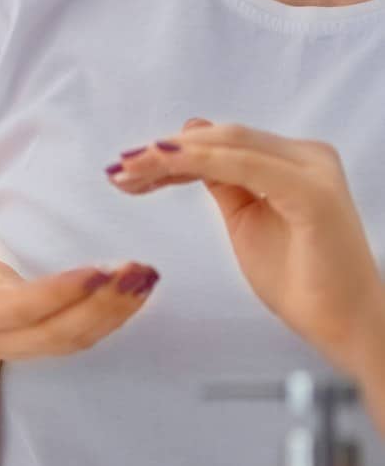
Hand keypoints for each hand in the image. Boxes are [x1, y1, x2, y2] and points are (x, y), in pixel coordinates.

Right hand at [0, 213, 160, 360]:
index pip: (18, 310)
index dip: (59, 294)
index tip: (98, 270)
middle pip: (54, 335)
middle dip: (101, 306)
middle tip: (137, 271)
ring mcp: (17, 349)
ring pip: (72, 342)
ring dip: (114, 314)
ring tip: (145, 278)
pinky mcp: (39, 345)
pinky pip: (79, 339)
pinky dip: (112, 318)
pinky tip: (135, 292)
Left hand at [105, 117, 382, 371]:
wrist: (346, 327)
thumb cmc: (304, 283)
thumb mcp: (246, 222)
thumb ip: (222, 181)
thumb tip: (190, 142)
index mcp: (293, 161)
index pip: (222, 143)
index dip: (172, 150)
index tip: (129, 166)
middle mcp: (306, 156)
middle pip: (221, 138)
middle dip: (164, 151)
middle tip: (119, 167)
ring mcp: (312, 169)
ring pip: (228, 145)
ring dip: (171, 155)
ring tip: (129, 171)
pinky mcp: (311, 191)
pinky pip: (245, 166)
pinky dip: (200, 162)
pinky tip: (164, 167)